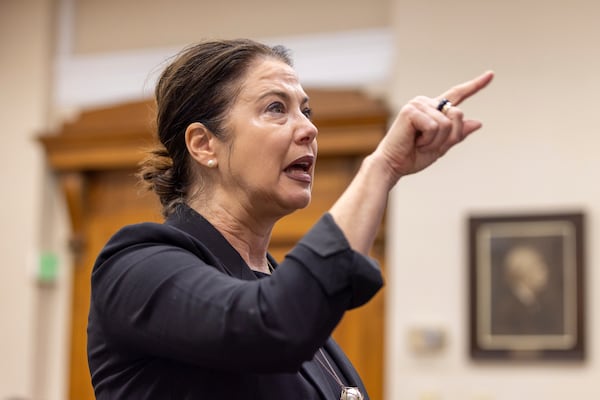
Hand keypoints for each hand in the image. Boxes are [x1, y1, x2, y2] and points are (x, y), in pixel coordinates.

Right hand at [375, 71, 493, 179]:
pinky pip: (435, 127)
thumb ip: (457, 134)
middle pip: (457, 114)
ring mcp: (417, 104)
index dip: (475, 86)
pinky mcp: (411, 111)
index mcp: (432, 109)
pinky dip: (428, 140)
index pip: (457, 95)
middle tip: (427, 145)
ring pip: (448, 123)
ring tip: (418, 144)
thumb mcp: (440, 147)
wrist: (392, 165)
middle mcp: (425, 102)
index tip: (491, 74)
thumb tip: (478, 122)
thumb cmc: (411, 157)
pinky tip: (414, 142)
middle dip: (449, 136)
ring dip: (436, 141)